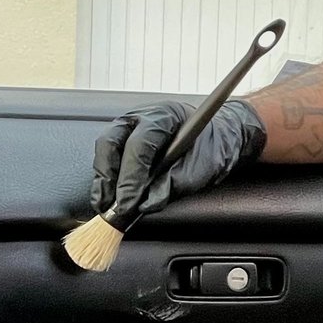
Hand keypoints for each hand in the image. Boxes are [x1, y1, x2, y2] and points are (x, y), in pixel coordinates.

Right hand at [90, 99, 265, 219]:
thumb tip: (147, 203)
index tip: (128, 203)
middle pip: (110, 143)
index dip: (131, 177)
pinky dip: (107, 179)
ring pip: (105, 150)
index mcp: (163, 116)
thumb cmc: (211, 146)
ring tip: (106, 205)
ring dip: (104, 180)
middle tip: (111, 206)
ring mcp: (129, 127)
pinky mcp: (124, 140)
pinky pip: (108, 158)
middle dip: (108, 178)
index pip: (139, 146)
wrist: (218, 138)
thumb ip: (174, 185)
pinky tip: (109, 197)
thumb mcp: (201, 169)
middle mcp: (140, 117)